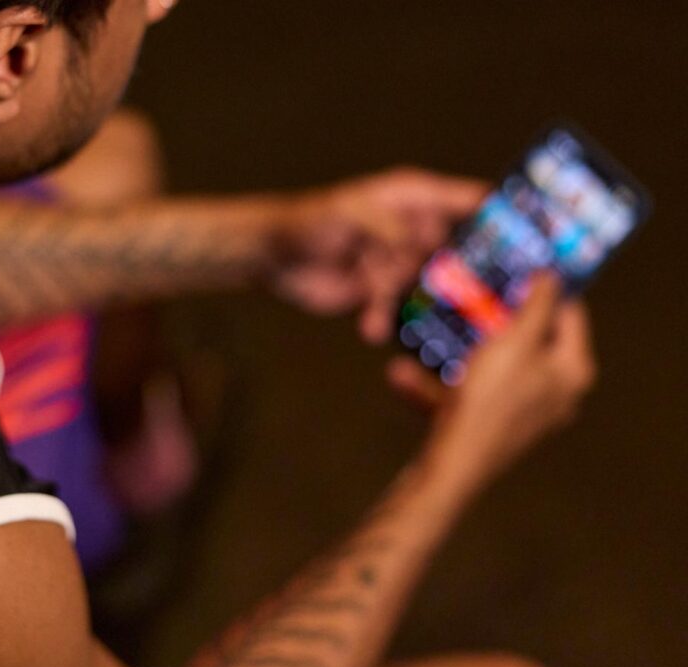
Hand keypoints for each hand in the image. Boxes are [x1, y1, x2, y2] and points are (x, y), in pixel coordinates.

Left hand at [269, 167, 486, 341]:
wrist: (273, 256)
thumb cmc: (310, 220)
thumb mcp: (351, 214)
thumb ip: (390, 227)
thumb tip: (421, 245)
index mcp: (411, 198)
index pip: (465, 200)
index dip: (498, 213)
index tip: (531, 234)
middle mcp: (411, 229)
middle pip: (453, 250)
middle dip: (464, 273)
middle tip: (487, 296)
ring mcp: (397, 262)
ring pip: (424, 287)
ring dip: (417, 305)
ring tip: (420, 320)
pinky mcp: (378, 291)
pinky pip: (393, 310)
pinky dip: (383, 321)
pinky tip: (371, 329)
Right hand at [389, 274, 596, 492]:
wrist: (452, 469)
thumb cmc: (489, 402)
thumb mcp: (514, 342)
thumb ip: (536, 305)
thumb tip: (551, 275)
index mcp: (571, 371)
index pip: (571, 314)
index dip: (546, 286)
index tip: (517, 265)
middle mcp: (554, 392)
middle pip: (527, 339)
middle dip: (491, 317)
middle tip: (470, 291)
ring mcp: (521, 411)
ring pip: (489, 366)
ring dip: (452, 350)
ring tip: (425, 331)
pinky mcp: (489, 426)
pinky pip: (464, 393)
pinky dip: (437, 383)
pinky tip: (401, 375)